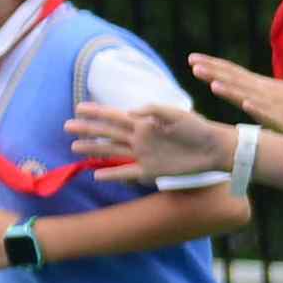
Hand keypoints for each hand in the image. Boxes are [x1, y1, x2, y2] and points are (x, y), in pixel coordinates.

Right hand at [69, 96, 235, 176]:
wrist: (215, 149)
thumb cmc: (199, 128)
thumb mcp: (178, 114)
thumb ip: (154, 111)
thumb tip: (130, 111)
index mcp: (145, 123)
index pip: (115, 116)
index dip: (97, 112)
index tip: (79, 108)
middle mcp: (140, 139)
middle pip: (108, 134)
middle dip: (88, 130)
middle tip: (67, 127)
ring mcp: (144, 155)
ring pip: (112, 152)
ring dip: (94, 150)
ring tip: (74, 148)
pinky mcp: (151, 171)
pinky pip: (126, 173)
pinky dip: (112, 174)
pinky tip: (96, 174)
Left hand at [177, 52, 282, 135]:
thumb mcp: (270, 95)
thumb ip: (250, 92)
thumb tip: (232, 88)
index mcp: (259, 85)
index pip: (232, 71)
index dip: (213, 64)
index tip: (193, 57)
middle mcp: (262, 91)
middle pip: (234, 78)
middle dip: (213, 70)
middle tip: (191, 61)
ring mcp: (271, 104)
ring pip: (247, 94)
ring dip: (230, 88)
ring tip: (211, 82)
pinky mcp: (281, 119)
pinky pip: (267, 113)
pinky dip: (255, 107)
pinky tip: (244, 103)